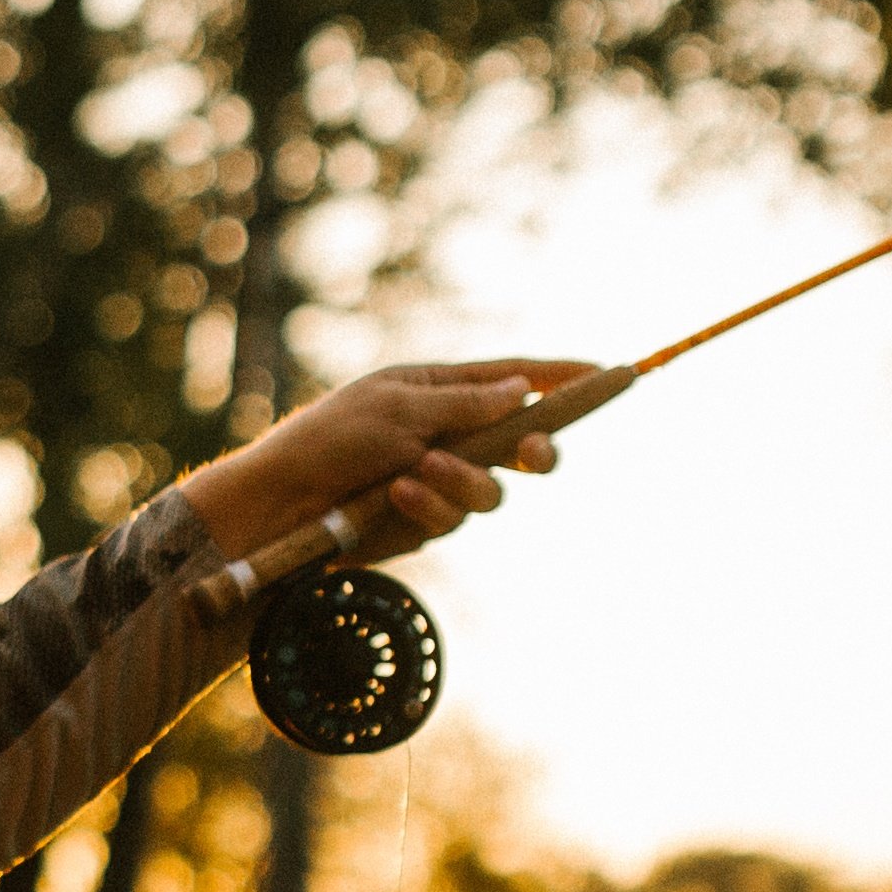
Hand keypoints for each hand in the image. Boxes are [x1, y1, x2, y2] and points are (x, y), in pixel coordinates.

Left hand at [188, 359, 591, 573]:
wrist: (283, 505)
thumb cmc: (330, 441)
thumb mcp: (397, 408)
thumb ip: (464, 404)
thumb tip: (521, 389)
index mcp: (436, 388)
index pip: (511, 377)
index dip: (560, 376)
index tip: (608, 372)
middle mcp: (446, 431)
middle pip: (521, 440)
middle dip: (535, 448)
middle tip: (532, 453)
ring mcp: (438, 479)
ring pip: (493, 489)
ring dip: (462, 482)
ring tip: (414, 474)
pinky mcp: (425, 519)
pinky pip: (456, 516)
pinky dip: (430, 505)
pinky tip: (396, 495)